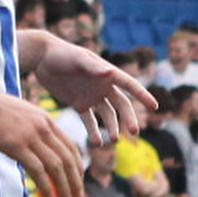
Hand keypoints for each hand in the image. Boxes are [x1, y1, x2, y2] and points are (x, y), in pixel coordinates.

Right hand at [0, 90, 86, 196]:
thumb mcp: (20, 114)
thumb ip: (31, 128)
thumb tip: (33, 145)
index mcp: (45, 119)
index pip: (70, 146)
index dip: (77, 166)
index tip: (78, 181)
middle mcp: (43, 127)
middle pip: (67, 159)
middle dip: (75, 181)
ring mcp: (30, 136)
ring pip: (56, 166)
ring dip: (64, 187)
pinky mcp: (15, 144)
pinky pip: (37, 169)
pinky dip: (45, 185)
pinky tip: (49, 196)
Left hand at [23, 35, 155, 139]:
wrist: (42, 58)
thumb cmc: (62, 54)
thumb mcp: (78, 59)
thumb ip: (93, 68)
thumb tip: (110, 73)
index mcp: (107, 73)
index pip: (130, 85)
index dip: (143, 95)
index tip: (155, 106)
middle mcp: (103, 86)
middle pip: (122, 105)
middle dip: (129, 118)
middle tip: (135, 132)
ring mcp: (92, 96)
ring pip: (108, 115)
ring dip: (113, 127)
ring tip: (114, 140)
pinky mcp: (79, 104)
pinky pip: (89, 121)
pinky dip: (94, 132)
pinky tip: (97, 143)